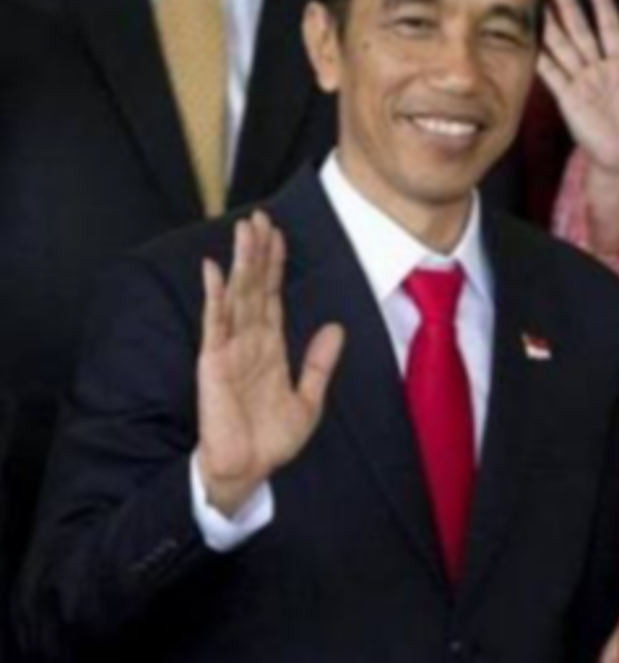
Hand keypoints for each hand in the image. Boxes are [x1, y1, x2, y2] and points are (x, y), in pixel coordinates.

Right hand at [196, 212, 344, 516]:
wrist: (248, 469)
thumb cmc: (272, 439)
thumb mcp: (309, 399)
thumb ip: (320, 364)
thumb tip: (336, 328)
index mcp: (271, 348)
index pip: (273, 296)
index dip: (276, 266)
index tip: (279, 235)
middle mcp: (249, 342)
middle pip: (254, 287)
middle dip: (257, 252)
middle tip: (261, 217)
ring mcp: (230, 349)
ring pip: (236, 296)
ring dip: (240, 263)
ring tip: (244, 230)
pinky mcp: (213, 363)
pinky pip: (214, 323)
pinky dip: (214, 296)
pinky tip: (213, 269)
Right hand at [538, 0, 618, 183]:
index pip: (611, 29)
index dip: (603, 7)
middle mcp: (599, 72)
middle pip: (582, 33)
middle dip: (570, 9)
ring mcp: (582, 84)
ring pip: (565, 48)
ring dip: (553, 26)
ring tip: (541, 4)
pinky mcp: (569, 99)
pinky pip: (553, 75)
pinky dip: (542, 58)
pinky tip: (532, 40)